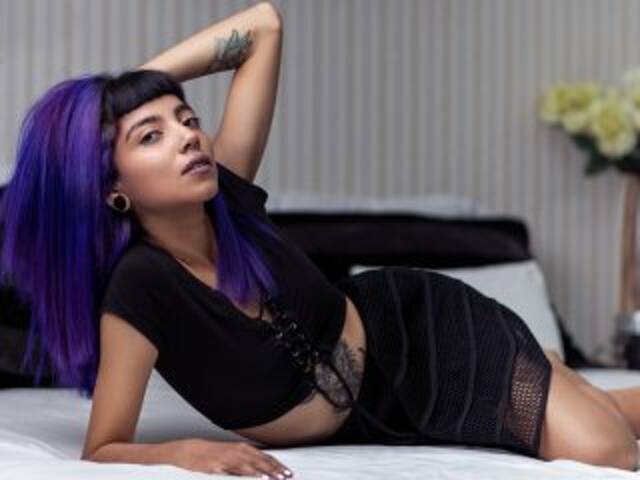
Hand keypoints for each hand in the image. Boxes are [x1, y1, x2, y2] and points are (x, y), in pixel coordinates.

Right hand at [172, 438, 293, 478]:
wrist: (189, 450)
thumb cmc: (209, 454)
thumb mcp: (229, 456)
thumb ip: (243, 463)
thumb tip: (257, 470)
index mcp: (241, 448)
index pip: (263, 456)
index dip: (276, 463)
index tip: (286, 470)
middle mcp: (238, 451)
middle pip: (261, 460)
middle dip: (275, 468)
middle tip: (287, 475)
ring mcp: (229, 457)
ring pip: (252, 465)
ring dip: (266, 471)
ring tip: (277, 478)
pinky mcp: (221, 465)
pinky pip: (237, 470)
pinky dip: (249, 473)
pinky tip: (258, 477)